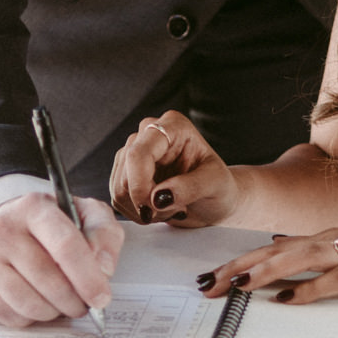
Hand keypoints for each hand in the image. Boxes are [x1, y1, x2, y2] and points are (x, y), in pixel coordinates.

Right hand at [0, 191, 123, 326]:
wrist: (12, 229)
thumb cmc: (56, 227)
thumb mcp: (87, 216)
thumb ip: (104, 235)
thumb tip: (103, 268)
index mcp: (33, 207)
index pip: (64, 245)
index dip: (88, 277)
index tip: (102, 298)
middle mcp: (2, 229)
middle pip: (48, 280)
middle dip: (75, 301)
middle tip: (85, 304)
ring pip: (30, 304)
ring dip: (55, 312)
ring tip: (63, 302)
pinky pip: (13, 317)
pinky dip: (33, 318)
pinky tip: (37, 301)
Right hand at [109, 111, 238, 228]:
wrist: (214, 200)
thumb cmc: (219, 187)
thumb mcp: (215, 184)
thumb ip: (190, 187)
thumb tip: (158, 197)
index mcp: (173, 126)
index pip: (139, 152)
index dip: (139, 184)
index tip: (151, 208)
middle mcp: (150, 133)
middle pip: (125, 172)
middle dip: (146, 201)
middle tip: (175, 209)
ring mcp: (134, 151)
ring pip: (119, 187)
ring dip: (143, 209)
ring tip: (171, 208)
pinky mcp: (125, 172)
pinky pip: (118, 198)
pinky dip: (137, 211)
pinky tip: (159, 209)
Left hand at [199, 210, 337, 303]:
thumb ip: (334, 254)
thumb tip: (296, 264)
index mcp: (336, 235)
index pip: (277, 246)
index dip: (242, 261)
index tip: (212, 276)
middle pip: (277, 251)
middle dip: (238, 269)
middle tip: (204, 285)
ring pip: (300, 258)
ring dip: (264, 272)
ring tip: (233, 287)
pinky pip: (337, 280)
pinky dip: (310, 289)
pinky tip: (288, 300)